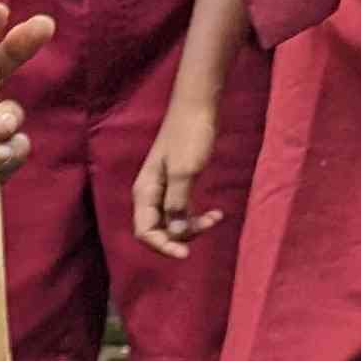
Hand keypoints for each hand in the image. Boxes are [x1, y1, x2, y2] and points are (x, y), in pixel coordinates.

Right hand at [132, 89, 221, 259]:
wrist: (198, 107)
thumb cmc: (190, 136)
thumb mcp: (185, 172)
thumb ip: (177, 204)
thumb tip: (173, 233)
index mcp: (145, 192)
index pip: (145, 231)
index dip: (163, 246)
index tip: (185, 253)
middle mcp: (151, 195)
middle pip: (158, 230)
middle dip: (180, 236)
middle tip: (207, 227)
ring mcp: (164, 190)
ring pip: (172, 222)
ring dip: (192, 226)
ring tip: (215, 218)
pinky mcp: (178, 184)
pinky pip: (182, 211)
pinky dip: (197, 216)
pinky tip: (216, 213)